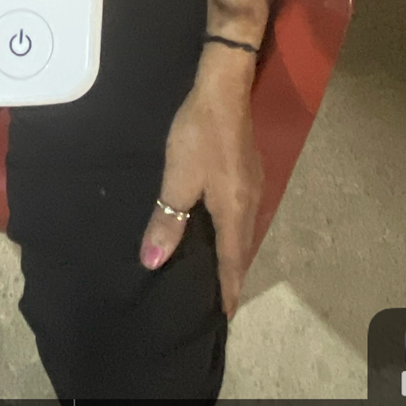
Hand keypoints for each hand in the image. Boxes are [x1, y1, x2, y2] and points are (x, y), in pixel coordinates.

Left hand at [139, 53, 263, 319]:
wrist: (222, 88)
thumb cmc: (199, 135)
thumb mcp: (177, 179)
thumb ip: (168, 221)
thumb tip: (152, 262)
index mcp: (234, 210)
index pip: (232, 261)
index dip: (228, 289)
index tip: (226, 316)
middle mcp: (250, 202)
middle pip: (243, 248)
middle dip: (232, 275)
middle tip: (219, 301)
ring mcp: (252, 184)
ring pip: (244, 230)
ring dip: (233, 253)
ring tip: (218, 272)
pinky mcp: (247, 171)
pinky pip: (242, 214)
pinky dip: (232, 231)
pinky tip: (219, 230)